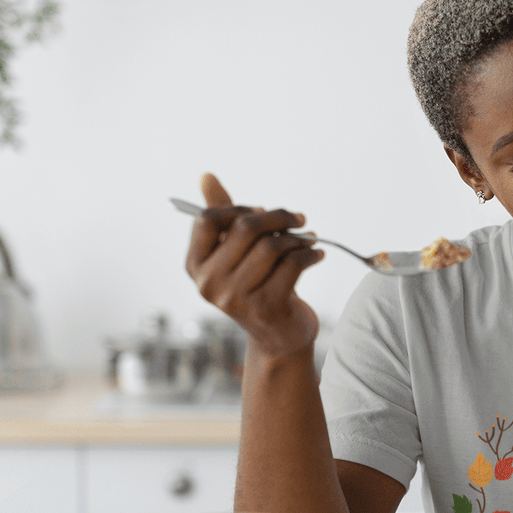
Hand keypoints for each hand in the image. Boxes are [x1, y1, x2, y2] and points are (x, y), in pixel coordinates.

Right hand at [184, 173, 323, 360]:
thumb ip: (222, 216)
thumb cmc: (256, 286)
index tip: (262, 211)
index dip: (238, 208)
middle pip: (246, 227)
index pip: (208, 220)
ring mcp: (235, 297)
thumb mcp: (235, 253)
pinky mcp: (266, 306)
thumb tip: (206, 175)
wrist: (278, 337)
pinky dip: (311, 254)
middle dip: (278, 217)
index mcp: (195, 265)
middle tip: (299, 219)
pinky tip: (317, 254)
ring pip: (272, 245)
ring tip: (310, 240)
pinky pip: (293, 264)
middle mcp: (208, 283)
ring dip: (298, 238)